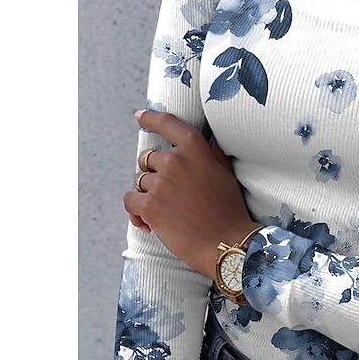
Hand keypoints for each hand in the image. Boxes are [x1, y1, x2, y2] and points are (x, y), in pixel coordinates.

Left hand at [124, 109, 258, 278]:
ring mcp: (161, 183)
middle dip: (156, 175)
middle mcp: (175, 161)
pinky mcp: (150, 205)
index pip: (168, 124)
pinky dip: (136, 212)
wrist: (227, 242)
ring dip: (148, 195)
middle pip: (149, 159)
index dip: (150, 118)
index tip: (139, 116)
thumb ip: (211, 154)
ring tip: (165, 212)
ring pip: (139, 181)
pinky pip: (130, 200)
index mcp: (195, 149)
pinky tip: (148, 223)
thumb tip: (208, 143)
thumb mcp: (225, 173)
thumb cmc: (228, 210)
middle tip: (171, 195)